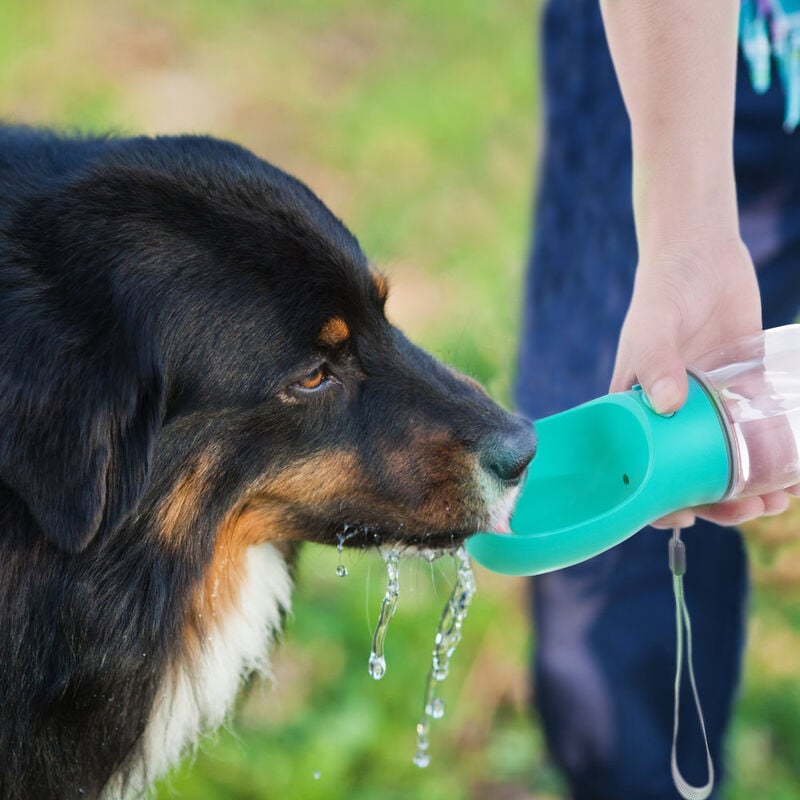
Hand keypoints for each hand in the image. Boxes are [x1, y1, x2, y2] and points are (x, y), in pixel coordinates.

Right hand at [610, 230, 795, 528]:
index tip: (685, 518)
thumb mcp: (654, 324)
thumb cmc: (664, 290)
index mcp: (636, 412)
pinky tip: (799, 474)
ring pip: (725, 465)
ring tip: (779, 502)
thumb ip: (655, 359)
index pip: (639, 470)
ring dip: (749, 491)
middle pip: (687, 478)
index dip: (656, 503)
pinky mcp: (740, 393)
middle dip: (717, 504)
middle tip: (748, 509)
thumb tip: (668, 405)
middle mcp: (670, 418)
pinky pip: (756, 435)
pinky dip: (776, 459)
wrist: (704, 255)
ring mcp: (707, 409)